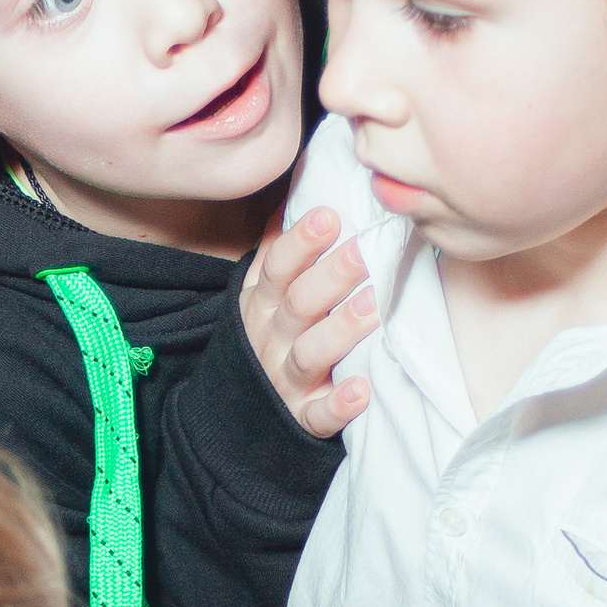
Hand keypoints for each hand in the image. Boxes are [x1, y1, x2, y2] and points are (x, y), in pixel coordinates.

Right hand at [239, 208, 377, 437]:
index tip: (330, 217)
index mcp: (261, 306)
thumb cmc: (265, 341)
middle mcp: (270, 340)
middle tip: (363, 252)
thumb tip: (296, 188)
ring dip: (340, 331)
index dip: (301, 243)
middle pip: (297, 305)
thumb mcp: (259, 296)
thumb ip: (276, 250)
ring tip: (372, 308)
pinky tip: (362, 391)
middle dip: (330, 277)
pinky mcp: (301, 417)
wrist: (234, 418)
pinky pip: (318, 416)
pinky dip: (337, 406)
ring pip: (309, 354)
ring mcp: (285, 380)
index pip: (277, 269)